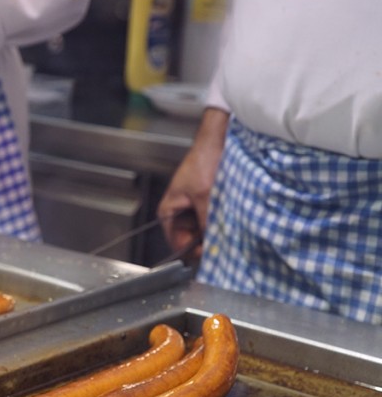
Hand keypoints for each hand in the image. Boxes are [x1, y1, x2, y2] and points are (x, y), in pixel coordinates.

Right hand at [156, 108, 229, 260]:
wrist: (217, 142)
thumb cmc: (202, 163)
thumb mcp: (205, 197)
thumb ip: (208, 223)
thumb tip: (215, 246)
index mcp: (168, 212)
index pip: (177, 243)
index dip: (193, 251)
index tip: (211, 254)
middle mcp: (179, 212)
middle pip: (191, 238)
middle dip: (206, 240)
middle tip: (223, 241)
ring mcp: (193, 207)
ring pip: (204, 229)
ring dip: (215, 229)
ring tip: (227, 225)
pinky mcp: (206, 202)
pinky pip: (212, 219)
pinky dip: (220, 220)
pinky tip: (229, 217)